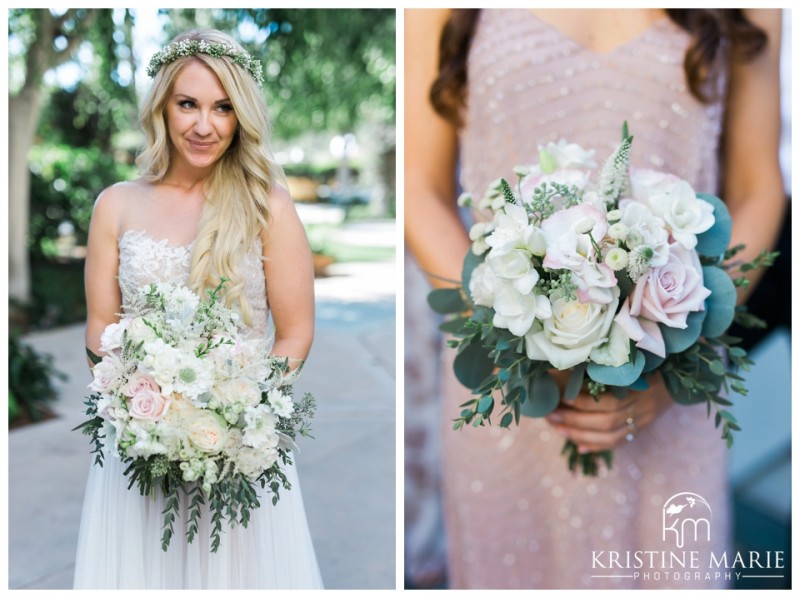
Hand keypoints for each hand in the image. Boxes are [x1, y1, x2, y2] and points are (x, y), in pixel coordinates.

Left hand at [544, 372, 672, 452]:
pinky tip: (578, 447)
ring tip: (559, 430)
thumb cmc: (645, 367)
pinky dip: (596, 446)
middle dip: (575, 421)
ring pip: (610, 437)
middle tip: (552, 416)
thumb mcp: (628, 364)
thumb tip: (561, 369)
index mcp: (639, 389)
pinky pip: (618, 443)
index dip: (584, 402)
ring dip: (581, 436)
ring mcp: (642, 422)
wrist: (674, 382)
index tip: (561, 398)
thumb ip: (601, 369)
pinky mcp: (640, 431)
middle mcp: (641, 409)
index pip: (610, 402)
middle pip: (606, 422)